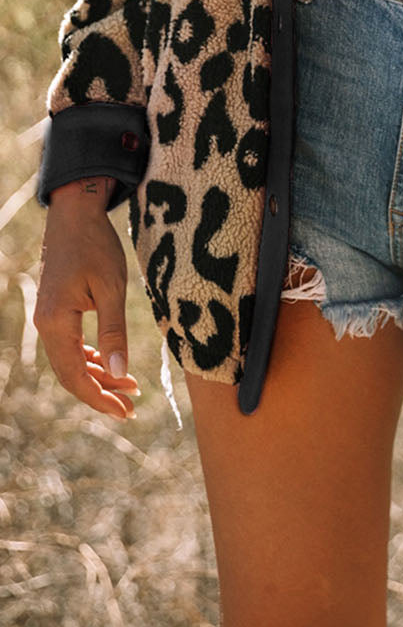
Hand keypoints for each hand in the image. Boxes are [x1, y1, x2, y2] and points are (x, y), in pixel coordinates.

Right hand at [33, 183, 141, 421]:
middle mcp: (46, 325)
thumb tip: (121, 372)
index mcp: (57, 323)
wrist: (75, 214)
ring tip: (129, 388)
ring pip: (70, 361)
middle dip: (101, 393)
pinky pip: (70, 345)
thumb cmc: (96, 246)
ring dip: (98, 376)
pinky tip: (109, 365)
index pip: (75, 376)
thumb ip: (115, 331)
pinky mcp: (56, 310)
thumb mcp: (112, 288)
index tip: (126, 412)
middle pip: (71, 374)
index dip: (100, 398)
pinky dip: (90, 359)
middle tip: (131, 407)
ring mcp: (48, 318)